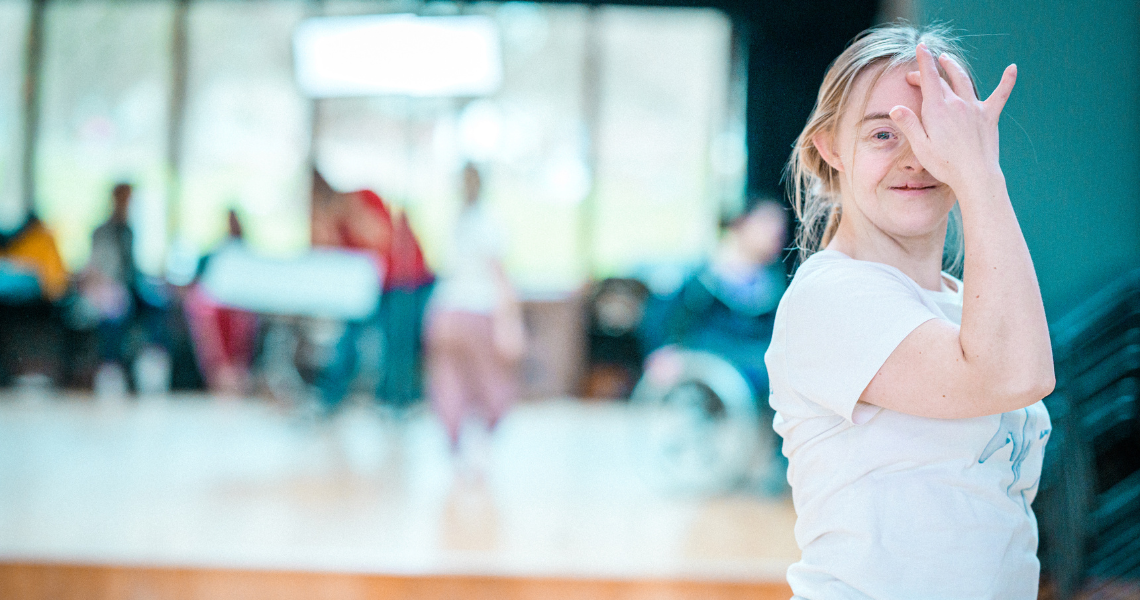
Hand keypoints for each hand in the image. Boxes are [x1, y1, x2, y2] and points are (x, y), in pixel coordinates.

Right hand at [888, 43, 1015, 195]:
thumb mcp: (921, 146)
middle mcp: (957, 103)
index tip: (921, 47)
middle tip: (920, 71)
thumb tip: (896, 108)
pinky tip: (1012, 68)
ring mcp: (975, 108)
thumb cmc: (945, 164)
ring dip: (954, 68)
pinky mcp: (989, 116)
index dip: (924, 61)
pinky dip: (1007, 80)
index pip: (929, 77)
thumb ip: (909, 124)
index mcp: (938, 109)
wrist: (976, 175)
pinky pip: (1000, 94)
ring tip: (947, 60)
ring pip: (964, 80)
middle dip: (930, 70)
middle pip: (942, 80)